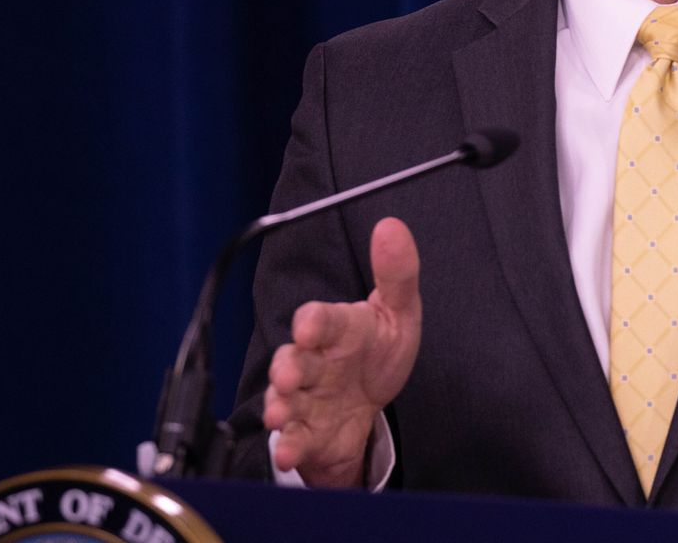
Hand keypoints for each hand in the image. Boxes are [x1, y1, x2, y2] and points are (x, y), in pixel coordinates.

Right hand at [263, 217, 421, 487]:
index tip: (308, 326)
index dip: (313, 321)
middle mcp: (313, 362)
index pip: (319, 319)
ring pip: (285, 398)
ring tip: (279, 412)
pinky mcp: (307, 431)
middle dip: (287, 366)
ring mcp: (306, 398)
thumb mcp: (397, 313)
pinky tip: (291, 450)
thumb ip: (396, 274)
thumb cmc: (376, 350)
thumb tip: (393, 226)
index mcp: (336, 329)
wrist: (368, 404)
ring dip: (280, 404)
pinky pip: (294, 438)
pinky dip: (289, 445)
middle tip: (288, 374)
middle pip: (293, 360)